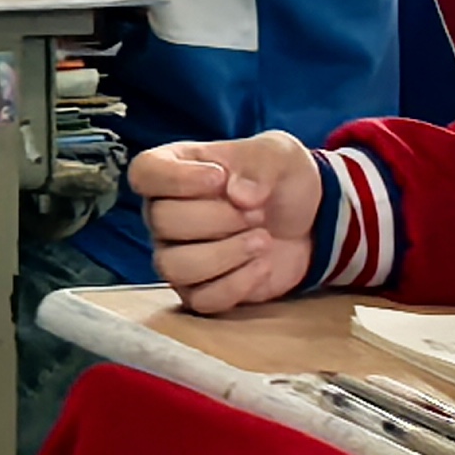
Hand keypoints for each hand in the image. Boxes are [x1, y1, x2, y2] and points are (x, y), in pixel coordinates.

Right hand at [129, 130, 321, 313]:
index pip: (145, 173)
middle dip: (218, 218)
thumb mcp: (279, 155)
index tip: (219, 178)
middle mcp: (164, 213)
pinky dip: (238, 284)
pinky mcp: (200, 288)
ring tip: (263, 240)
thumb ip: (259, 165)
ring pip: (174, 266)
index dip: (177, 179)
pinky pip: (201, 299)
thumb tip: (239, 194)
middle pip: (162, 221)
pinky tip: (263, 265)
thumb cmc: (280, 181)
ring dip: (226, 254)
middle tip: (256, 213)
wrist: (309, 221)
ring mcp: (178, 253)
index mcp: (174, 169)